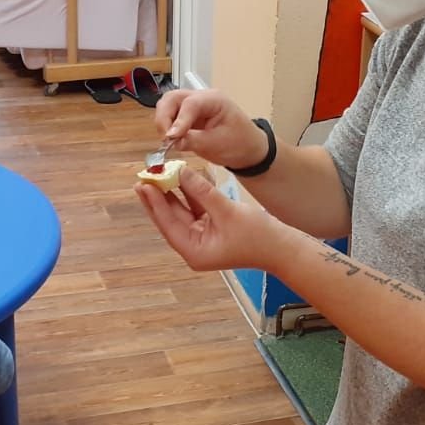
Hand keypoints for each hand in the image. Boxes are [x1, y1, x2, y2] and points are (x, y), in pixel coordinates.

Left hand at [137, 167, 293, 274]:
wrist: (282, 248)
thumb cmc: (258, 237)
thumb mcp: (227, 211)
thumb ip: (202, 191)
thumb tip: (181, 173)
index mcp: (194, 251)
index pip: (168, 223)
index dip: (155, 203)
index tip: (144, 184)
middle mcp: (194, 247)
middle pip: (170, 218)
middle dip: (157, 198)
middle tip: (143, 178)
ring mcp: (203, 238)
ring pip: (181, 212)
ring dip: (171, 194)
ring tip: (156, 175)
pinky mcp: (212, 229)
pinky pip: (195, 209)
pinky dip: (189, 195)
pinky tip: (180, 178)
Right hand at [155, 90, 268, 170]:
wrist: (248, 149)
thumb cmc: (239, 144)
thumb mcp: (217, 145)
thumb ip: (193, 140)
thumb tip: (171, 140)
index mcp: (215, 100)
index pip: (190, 104)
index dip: (178, 120)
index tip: (171, 137)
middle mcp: (202, 98)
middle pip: (172, 98)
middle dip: (164, 117)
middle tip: (165, 138)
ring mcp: (193, 106)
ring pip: (168, 105)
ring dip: (164, 122)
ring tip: (169, 140)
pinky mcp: (188, 117)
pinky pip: (171, 117)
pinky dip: (167, 127)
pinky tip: (172, 140)